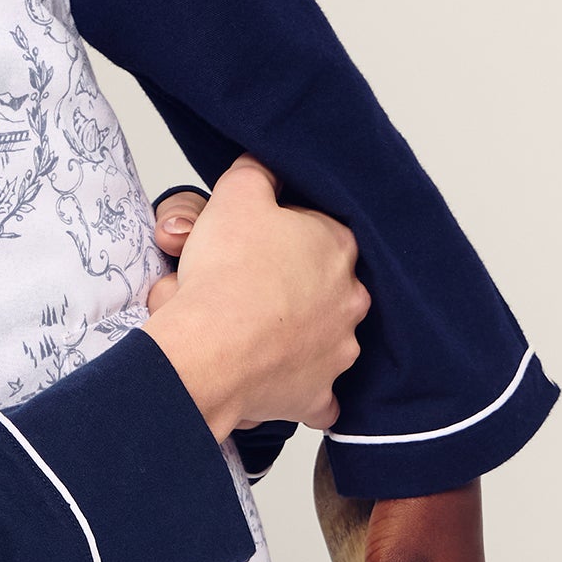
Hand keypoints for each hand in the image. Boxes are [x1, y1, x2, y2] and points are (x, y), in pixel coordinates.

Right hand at [142, 156, 366, 440]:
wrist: (210, 350)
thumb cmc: (225, 273)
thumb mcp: (236, 194)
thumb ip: (257, 172)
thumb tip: (266, 164)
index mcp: (338, 246)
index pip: (317, 232)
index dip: (280, 236)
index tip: (252, 245)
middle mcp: (351, 299)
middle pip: (321, 287)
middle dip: (289, 289)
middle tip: (242, 289)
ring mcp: (339, 351)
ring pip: (321, 339)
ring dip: (292, 338)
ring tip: (246, 335)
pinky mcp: (318, 396)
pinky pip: (317, 397)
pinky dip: (299, 392)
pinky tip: (277, 383)